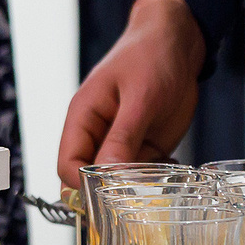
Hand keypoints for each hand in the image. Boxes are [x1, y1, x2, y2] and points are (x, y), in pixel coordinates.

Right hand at [54, 0, 204, 188]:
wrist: (176, 42)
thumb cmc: (150, 58)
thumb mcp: (140, 98)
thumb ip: (122, 137)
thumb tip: (102, 175)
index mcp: (83, 117)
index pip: (67, 164)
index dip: (82, 185)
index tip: (110, 198)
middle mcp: (97, 134)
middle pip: (87, 176)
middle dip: (107, 193)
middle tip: (137, 203)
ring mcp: (120, 142)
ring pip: (115, 180)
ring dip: (134, 190)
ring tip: (159, 188)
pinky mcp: (143, 146)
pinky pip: (140, 174)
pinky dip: (153, 181)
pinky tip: (170, 176)